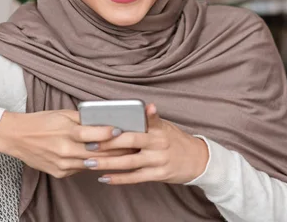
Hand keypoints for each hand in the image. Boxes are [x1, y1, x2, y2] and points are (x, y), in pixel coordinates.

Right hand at [0, 110, 132, 178]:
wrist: (16, 137)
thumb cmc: (41, 122)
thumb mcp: (63, 114)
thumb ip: (83, 119)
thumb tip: (104, 120)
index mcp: (66, 132)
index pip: (93, 135)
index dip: (109, 133)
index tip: (122, 130)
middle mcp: (65, 150)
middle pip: (97, 152)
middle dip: (117, 149)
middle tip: (132, 144)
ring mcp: (62, 164)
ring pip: (92, 164)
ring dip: (109, 159)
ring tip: (125, 153)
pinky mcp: (59, 173)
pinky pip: (80, 169)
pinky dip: (91, 163)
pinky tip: (103, 159)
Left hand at [82, 104, 208, 184]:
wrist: (199, 160)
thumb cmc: (176, 140)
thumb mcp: (165, 126)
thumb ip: (149, 120)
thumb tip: (141, 107)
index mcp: (158, 129)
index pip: (136, 126)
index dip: (119, 127)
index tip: (100, 126)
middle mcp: (158, 144)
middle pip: (129, 143)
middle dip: (107, 144)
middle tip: (88, 144)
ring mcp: (158, 161)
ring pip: (128, 162)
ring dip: (107, 163)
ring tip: (89, 162)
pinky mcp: (158, 175)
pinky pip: (135, 178)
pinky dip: (118, 178)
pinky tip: (104, 178)